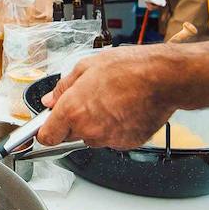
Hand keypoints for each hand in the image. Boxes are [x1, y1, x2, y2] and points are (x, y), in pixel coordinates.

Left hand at [37, 45, 186, 148]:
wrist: (162, 78)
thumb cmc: (128, 68)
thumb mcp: (86, 66)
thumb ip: (63, 87)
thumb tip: (50, 99)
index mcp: (73, 110)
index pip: (47, 136)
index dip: (46, 131)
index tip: (47, 126)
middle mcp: (89, 129)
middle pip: (69, 136)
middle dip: (74, 122)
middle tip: (88, 100)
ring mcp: (109, 139)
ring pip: (93, 137)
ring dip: (96, 124)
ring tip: (111, 100)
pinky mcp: (127, 143)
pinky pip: (113, 138)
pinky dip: (116, 128)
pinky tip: (124, 108)